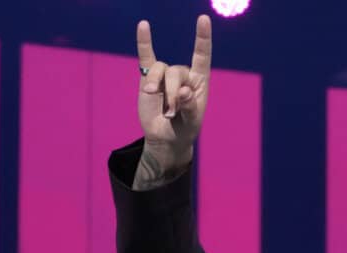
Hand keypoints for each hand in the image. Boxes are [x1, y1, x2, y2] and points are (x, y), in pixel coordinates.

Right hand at [136, 15, 211, 162]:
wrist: (164, 138)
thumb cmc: (183, 130)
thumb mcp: (190, 123)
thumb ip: (189, 108)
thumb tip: (183, 91)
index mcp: (199, 83)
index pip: (202, 56)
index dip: (202, 38)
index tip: (203, 19)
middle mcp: (184, 75)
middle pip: (176, 72)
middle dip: (172, 93)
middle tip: (171, 112)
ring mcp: (165, 76)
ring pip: (161, 70)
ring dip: (158, 88)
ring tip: (160, 107)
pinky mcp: (148, 78)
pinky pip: (146, 57)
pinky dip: (144, 42)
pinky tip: (143, 26)